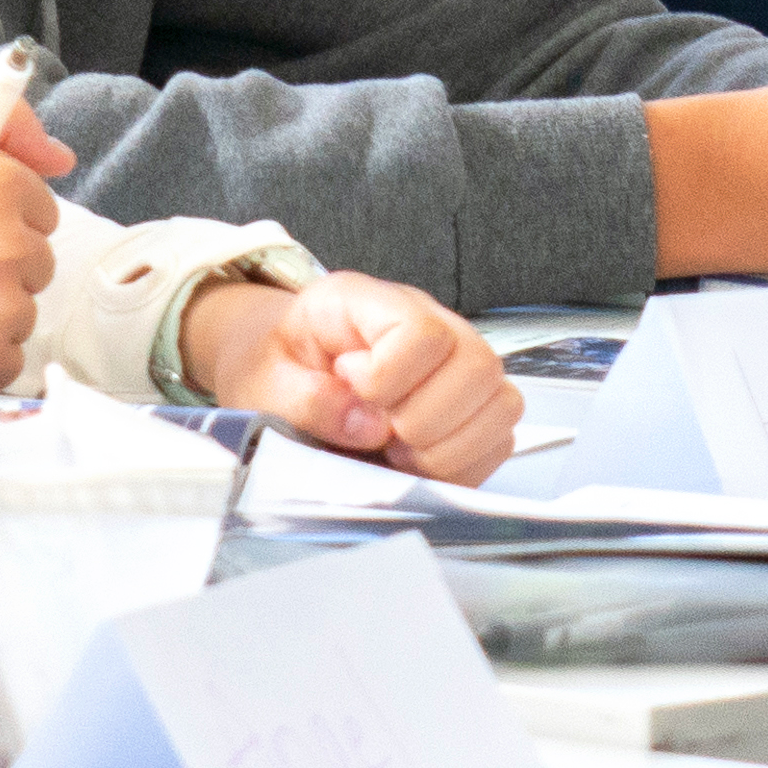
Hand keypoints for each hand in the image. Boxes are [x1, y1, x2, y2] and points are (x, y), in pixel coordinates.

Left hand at [191, 266, 515, 478]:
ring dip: (445, 447)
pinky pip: (499, 441)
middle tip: (378, 432)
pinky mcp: (473, 407)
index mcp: (370, 302)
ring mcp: (459, 365)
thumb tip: (367, 425)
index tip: (352, 391)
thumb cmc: (276, 367)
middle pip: (478, 365)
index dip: (389, 378)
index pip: (422, 332)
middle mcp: (431, 323)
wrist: (282, 370)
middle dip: (422, 420)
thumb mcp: (266, 381)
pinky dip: (459, 465)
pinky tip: (415, 461)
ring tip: (395, 449)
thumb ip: (306, 400)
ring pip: (502, 405)